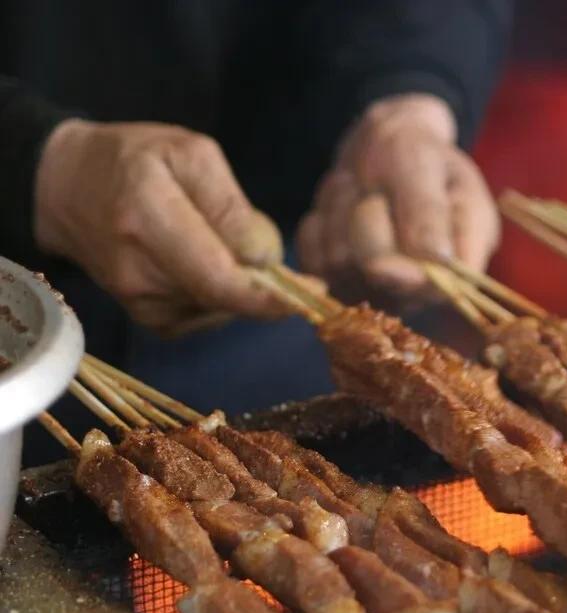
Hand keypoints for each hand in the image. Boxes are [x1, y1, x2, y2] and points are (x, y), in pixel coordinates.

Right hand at [34, 120, 288, 333]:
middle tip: (297, 274)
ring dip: (243, 288)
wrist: (66, 187)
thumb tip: (265, 256)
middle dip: (269, 289)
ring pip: (221, 308)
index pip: (219, 278)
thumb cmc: (135, 160)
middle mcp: (137, 269)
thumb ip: (229, 205)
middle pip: (226, 298)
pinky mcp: (144, 317)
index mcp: (148, 217)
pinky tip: (210, 266)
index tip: (314, 290)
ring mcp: (136, 300)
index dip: (271, 294)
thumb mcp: (189, 155)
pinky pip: (206, 316)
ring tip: (229, 248)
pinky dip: (222, 297)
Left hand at [297, 94, 499, 301]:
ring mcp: (383, 290)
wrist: (381, 149)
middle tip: (378, 192)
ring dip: (341, 215)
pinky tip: (343, 209)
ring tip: (362, 193)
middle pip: (380, 273)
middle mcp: (426, 286)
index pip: (440, 288)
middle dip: (368, 219)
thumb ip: (428, 211)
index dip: (407, 274)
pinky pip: (314, 261)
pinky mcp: (344, 285)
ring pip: (340, 262)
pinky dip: (321, 226)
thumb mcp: (425, 164)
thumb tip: (436, 261)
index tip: (380, 254)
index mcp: (464, 259)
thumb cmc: (416, 151)